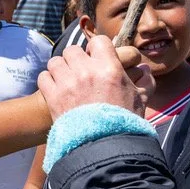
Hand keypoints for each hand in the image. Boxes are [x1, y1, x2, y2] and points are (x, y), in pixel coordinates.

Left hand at [38, 35, 152, 119]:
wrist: (104, 147)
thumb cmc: (124, 123)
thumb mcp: (139, 101)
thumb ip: (145, 83)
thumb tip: (146, 71)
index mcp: (109, 68)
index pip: (98, 41)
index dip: (97, 49)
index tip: (96, 59)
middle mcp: (86, 71)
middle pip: (73, 50)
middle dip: (76, 60)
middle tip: (80, 73)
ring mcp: (67, 82)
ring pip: (56, 62)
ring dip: (60, 70)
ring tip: (66, 81)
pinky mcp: (53, 96)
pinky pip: (44, 77)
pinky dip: (48, 83)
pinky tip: (56, 91)